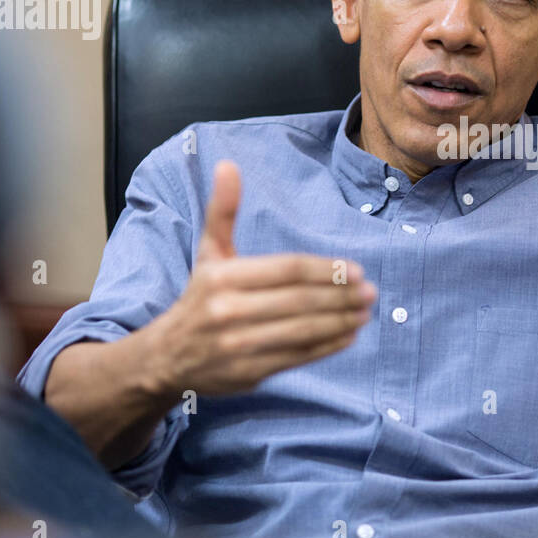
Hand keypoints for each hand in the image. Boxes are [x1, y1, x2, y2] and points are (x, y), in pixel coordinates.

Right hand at [147, 160, 375, 397]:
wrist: (167, 357)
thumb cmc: (200, 297)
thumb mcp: (209, 253)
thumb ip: (223, 211)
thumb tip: (228, 164)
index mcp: (221, 277)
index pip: (287, 269)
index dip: (326, 270)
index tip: (356, 270)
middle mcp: (227, 311)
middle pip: (299, 301)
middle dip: (340, 296)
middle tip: (370, 292)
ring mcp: (237, 345)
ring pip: (301, 331)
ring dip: (340, 322)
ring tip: (365, 311)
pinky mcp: (247, 373)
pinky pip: (296, 358)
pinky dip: (326, 347)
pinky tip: (348, 335)